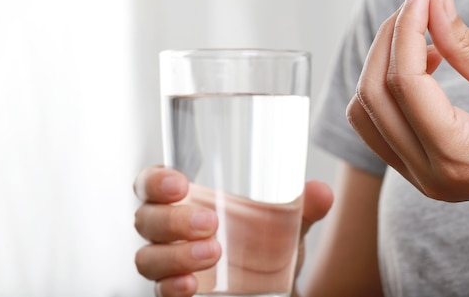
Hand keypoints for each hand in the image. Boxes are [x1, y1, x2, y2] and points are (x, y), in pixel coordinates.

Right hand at [133, 167, 332, 296]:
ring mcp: (170, 262)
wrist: (275, 284)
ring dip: (175, 256)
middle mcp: (170, 228)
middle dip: (172, 220)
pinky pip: (160, 291)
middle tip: (210, 222)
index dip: (154, 181)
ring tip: (213, 252)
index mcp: (187, 198)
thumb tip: (322, 193)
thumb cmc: (266, 238)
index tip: (179, 184)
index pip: (151, 182)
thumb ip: (304, 205)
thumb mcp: (287, 219)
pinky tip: (192, 286)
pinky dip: (172, 288)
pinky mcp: (176, 291)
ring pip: (148, 257)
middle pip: (146, 219)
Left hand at [346, 0, 468, 238]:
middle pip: (374, 97)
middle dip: (389, 41)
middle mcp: (429, 175)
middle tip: (418, 4)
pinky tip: (422, 66)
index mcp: (457, 156)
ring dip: (382, 65)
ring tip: (423, 38)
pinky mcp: (417, 169)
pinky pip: (378, 124)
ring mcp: (419, 177)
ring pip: (366, 112)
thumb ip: (466, 45)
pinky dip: (387, 88)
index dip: (407, 29)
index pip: (405, 83)